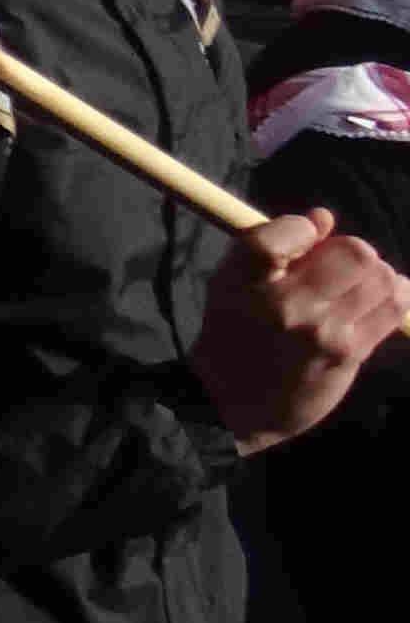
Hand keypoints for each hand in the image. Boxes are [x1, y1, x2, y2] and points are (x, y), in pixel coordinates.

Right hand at [196, 211, 409, 450]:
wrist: (234, 405)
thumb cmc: (233, 334)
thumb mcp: (230, 283)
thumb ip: (271, 246)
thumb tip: (323, 217)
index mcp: (248, 281)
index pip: (288, 232)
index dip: (305, 229)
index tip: (306, 239)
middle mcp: (288, 305)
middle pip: (355, 253)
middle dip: (352, 252)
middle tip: (339, 267)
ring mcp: (323, 332)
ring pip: (382, 278)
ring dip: (376, 275)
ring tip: (356, 287)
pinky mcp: (348, 353)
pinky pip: (393, 309)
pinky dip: (394, 296)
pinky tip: (377, 300)